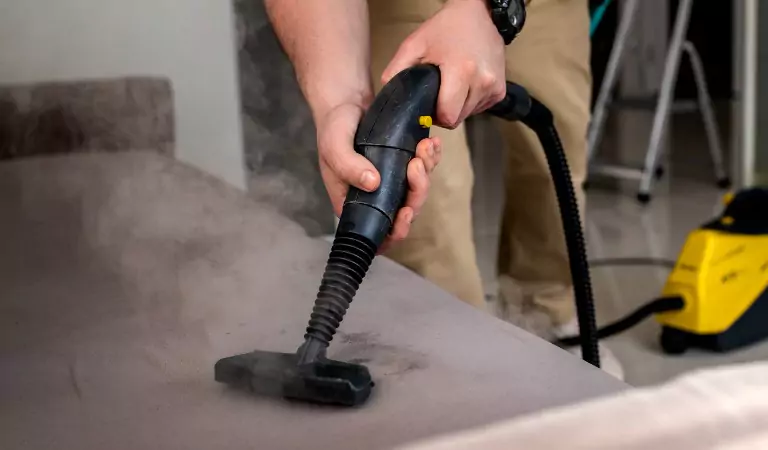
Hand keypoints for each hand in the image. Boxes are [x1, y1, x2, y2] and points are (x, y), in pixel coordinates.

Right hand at [317, 103, 441, 248]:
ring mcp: (392, 183)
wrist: (345, 103)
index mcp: (355, 204)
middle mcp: (375, 198)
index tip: (406, 210)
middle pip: (406, 210)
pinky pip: (424, 169)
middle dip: (417, 190)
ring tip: (425, 146)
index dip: (396, 230)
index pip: (379, 233)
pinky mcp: (403, 165)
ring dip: (427, 170)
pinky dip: (431, 158)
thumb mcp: (334, 146)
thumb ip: (348, 166)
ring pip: (418, 190)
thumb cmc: (334, 128)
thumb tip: (373, 184)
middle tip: (417, 162)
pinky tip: (432, 143)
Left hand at [382, 0, 505, 128]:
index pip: (448, 117)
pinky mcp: (500, 90)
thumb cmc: (445, 28)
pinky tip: (465, 84)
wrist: (477, 14)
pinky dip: (470, 102)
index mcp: (462, 71)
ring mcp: (494, 87)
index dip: (434, 116)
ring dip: (458, 107)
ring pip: (468, 115)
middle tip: (438, 92)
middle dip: (444, 112)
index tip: (428, 105)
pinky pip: (479, 108)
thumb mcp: (414, 45)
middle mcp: (483, 81)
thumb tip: (389, 96)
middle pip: (457, 119)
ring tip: (452, 84)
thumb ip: (397, 71)